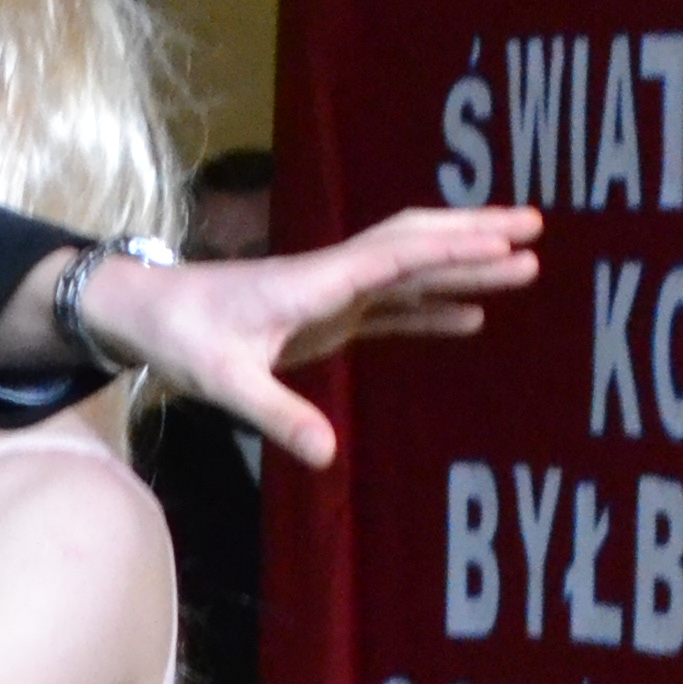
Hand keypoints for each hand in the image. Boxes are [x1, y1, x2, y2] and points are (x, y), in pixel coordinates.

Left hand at [85, 206, 544, 469]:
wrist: (145, 313)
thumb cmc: (181, 337)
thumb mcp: (224, 382)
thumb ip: (276, 415)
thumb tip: (327, 457)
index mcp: (315, 281)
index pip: (397, 256)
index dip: (452, 247)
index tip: (506, 238)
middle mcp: (331, 278)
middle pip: (416, 244)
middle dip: (475, 234)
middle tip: (537, 226)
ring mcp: (331, 294)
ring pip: (411, 271)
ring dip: (465, 267)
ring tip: (527, 266)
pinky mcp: (326, 316)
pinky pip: (391, 306)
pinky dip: (432, 306)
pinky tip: (472, 315)